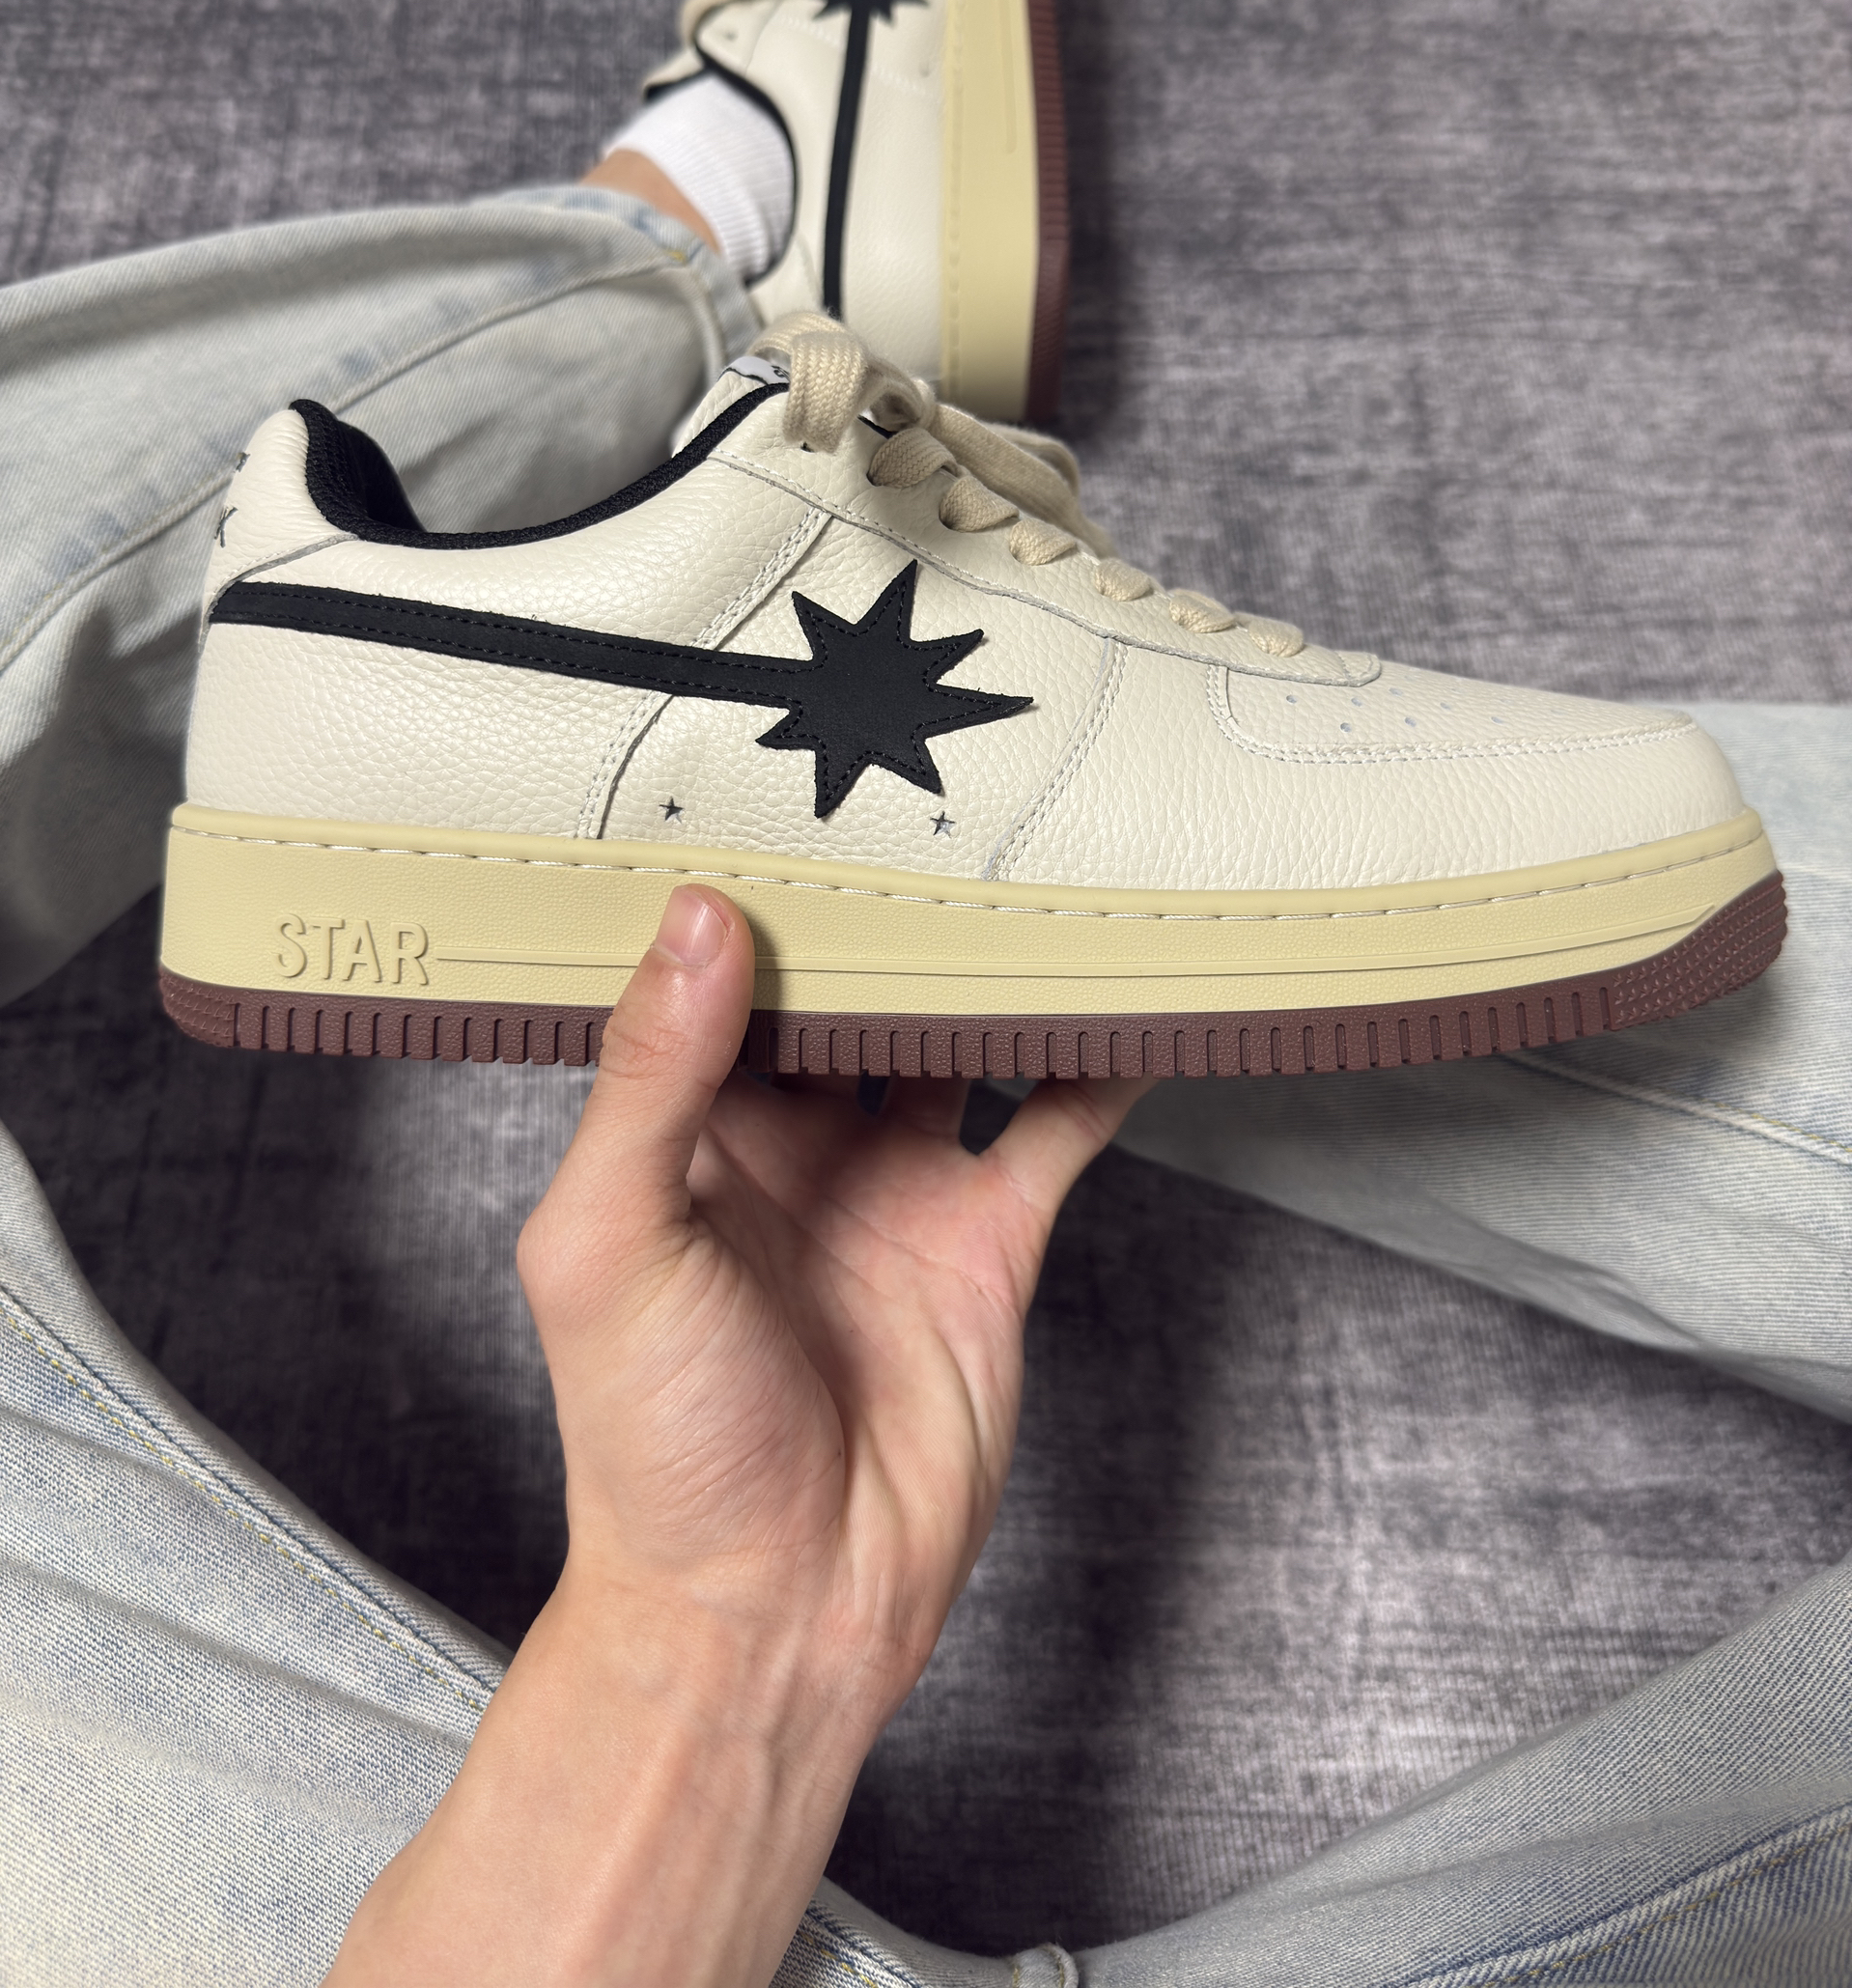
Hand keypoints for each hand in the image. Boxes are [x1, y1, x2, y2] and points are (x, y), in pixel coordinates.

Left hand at [329, 885, 1146, 1987]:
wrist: (774, 1608)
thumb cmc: (654, 1446)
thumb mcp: (611, 1243)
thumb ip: (652, 1080)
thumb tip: (694, 920)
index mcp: (687, 1134)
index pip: (714, 977)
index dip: (742, 888)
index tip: (770, 784)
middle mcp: (795, 1145)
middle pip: (850, 992)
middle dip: (884, 907)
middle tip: (920, 787)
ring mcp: (898, 1187)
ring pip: (957, 1039)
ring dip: (991, 966)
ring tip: (1031, 857)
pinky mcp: (988, 1240)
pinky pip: (1054, 1126)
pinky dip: (1097, 1062)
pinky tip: (1132, 992)